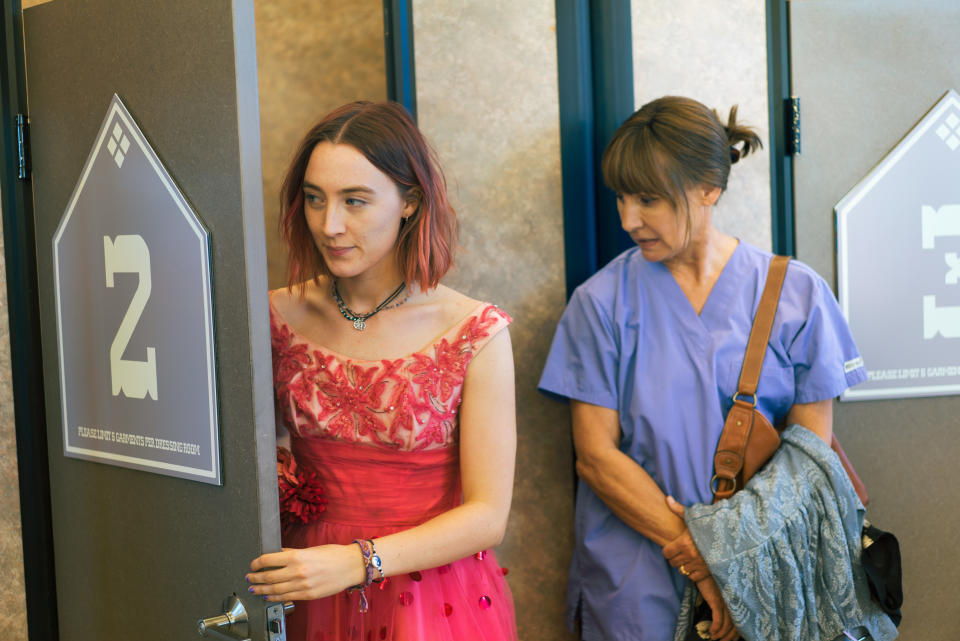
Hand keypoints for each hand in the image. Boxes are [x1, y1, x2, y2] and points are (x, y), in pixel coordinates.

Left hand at [247, 545, 364, 601]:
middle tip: (249, 578)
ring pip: (275, 590)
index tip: (253, 565)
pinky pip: (286, 597)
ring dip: (261, 590)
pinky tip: (268, 597)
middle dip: (255, 579)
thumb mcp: (311, 549)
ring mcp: (302, 585)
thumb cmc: (334, 555)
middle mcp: (298, 571)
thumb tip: (278, 554)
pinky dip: (274, 598)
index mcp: (297, 556)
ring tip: (254, 589)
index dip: (256, 563)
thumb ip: (293, 553)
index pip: (268, 560)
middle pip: (268, 577)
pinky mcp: (308, 595)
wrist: (351, 566)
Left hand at [662, 496, 710, 581]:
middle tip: (680, 553)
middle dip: (675, 558)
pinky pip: (693, 577)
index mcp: (684, 542)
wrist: (733, 536)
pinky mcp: (708, 572)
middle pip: (673, 563)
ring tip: (688, 558)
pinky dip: (693, 572)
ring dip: (684, 565)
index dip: (667, 550)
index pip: (666, 552)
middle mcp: (690, 555)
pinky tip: (696, 565)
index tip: (672, 547)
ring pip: (682, 570)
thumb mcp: (696, 516)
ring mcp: (699, 565)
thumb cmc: (712, 525)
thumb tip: (667, 498)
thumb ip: (679, 509)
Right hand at [696, 576, 739, 640]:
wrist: (705, 569)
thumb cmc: (713, 581)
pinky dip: (715, 628)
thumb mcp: (722, 594)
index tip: (729, 639)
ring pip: (726, 625)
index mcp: (737, 602)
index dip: (736, 634)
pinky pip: (718, 620)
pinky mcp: (716, 601)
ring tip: (714, 638)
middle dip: (728, 637)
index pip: (741, 623)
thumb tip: (725, 619)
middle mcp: (734, 603)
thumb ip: (726, 604)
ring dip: (720, 634)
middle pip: (735, 626)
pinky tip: (711, 632)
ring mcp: (726, 602)